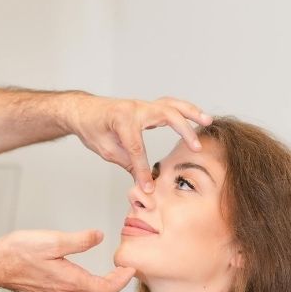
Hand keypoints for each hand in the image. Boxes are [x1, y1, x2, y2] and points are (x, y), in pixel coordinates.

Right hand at [0, 229, 134, 291]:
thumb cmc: (19, 252)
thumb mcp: (53, 240)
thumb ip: (80, 240)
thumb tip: (99, 236)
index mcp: (71, 282)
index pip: (106, 289)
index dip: (121, 280)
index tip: (130, 269)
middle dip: (114, 286)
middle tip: (123, 273)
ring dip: (101, 291)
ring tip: (109, 278)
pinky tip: (83, 282)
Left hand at [64, 95, 212, 191]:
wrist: (83, 111)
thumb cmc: (91, 129)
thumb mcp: (106, 150)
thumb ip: (129, 163)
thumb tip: (146, 182)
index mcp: (122, 120)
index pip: (137, 147)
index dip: (143, 169)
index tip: (150, 186)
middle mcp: (135, 108)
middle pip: (166, 115)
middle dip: (184, 130)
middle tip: (197, 147)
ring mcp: (141, 105)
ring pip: (171, 105)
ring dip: (191, 113)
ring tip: (207, 122)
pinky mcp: (145, 107)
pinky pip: (168, 106)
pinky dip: (184, 110)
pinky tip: (196, 118)